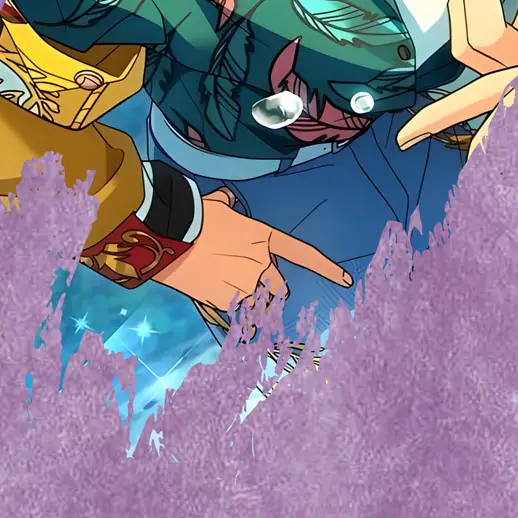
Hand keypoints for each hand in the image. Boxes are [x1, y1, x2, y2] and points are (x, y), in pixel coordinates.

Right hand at [150, 187, 352, 337]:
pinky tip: (218, 302)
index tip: (346, 280)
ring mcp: (247, 284)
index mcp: (264, 238)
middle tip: (245, 282)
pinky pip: (240, 315)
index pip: (303, 254)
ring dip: (250, 302)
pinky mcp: (228, 301)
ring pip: (259, 304)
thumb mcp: (217, 204)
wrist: (172, 233)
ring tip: (224, 288)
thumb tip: (227, 201)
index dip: (326, 268)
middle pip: (279, 287)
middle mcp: (262, 263)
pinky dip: (234, 314)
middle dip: (268, 289)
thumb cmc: (194, 215)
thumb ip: (229, 205)